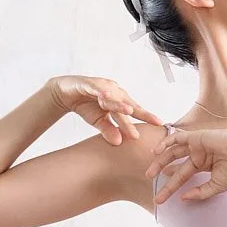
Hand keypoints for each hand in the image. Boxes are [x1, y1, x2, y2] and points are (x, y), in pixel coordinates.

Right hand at [49, 74, 165, 144]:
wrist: (66, 93)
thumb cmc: (86, 105)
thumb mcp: (99, 121)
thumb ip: (109, 130)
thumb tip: (119, 143)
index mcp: (120, 101)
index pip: (136, 111)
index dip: (147, 117)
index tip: (160, 125)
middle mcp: (115, 92)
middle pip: (129, 104)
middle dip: (141, 113)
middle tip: (154, 122)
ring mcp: (103, 86)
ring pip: (114, 97)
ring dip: (120, 103)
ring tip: (129, 111)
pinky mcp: (89, 84)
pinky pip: (96, 89)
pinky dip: (101, 92)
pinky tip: (105, 96)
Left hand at [143, 120, 226, 203]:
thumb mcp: (217, 186)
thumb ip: (200, 193)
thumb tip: (183, 198)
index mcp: (206, 166)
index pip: (184, 176)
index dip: (172, 186)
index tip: (161, 197)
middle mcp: (200, 155)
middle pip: (176, 165)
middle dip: (162, 173)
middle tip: (149, 181)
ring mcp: (198, 145)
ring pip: (174, 152)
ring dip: (160, 161)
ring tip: (149, 172)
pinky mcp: (197, 136)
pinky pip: (177, 138)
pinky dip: (165, 143)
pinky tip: (155, 152)